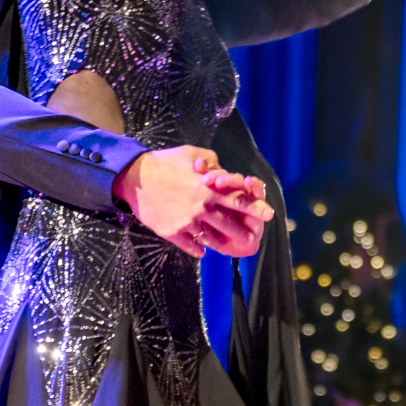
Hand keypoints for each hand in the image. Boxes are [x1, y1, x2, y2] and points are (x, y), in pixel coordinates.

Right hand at [112, 147, 271, 256]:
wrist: (135, 177)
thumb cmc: (166, 162)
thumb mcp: (193, 153)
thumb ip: (213, 162)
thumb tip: (224, 173)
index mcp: (209, 188)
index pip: (238, 200)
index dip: (255, 208)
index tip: (269, 215)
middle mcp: (201, 207)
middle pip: (229, 223)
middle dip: (244, 232)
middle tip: (254, 239)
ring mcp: (187, 222)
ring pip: (211, 238)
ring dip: (223, 245)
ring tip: (232, 250)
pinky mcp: (172, 232)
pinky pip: (189, 245)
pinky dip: (198, 249)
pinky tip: (203, 252)